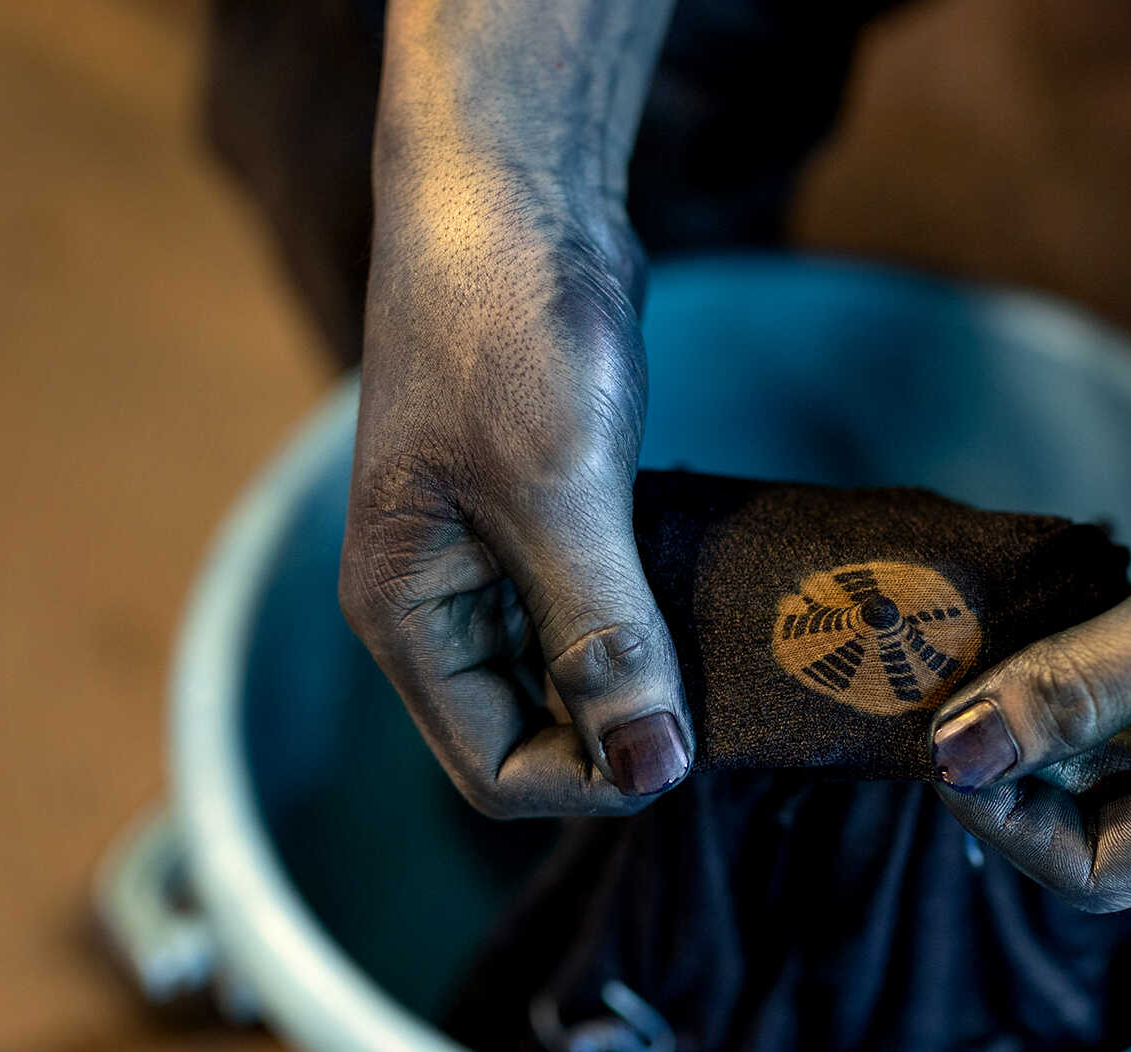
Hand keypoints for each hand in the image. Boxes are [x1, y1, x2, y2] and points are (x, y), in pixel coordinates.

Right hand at [339, 143, 691, 817]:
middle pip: (532, 732)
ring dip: (642, 679)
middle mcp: (437, 604)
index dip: (592, 779)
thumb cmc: (503, 326)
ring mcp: (488, 560)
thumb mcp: (557, 489)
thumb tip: (648, 767)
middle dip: (622, 733)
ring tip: (724, 658)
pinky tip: (705, 603)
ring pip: (570, 672)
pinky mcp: (544, 516)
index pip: (493, 768)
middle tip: (721, 700)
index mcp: (405, 615)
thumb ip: (601, 634)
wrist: (510, 193)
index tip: (684, 743)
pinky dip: (647, 618)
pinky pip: (594, 607)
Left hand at [930, 343, 1130, 909]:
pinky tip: (1031, 619)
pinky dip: (1072, 664)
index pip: (1100, 872)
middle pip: (1094, 821)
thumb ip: (1079, 692)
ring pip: (1102, 753)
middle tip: (934, 686)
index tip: (937, 739)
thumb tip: (954, 758)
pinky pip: (1127, 689)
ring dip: (1034, 711)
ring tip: (970, 648)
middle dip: (1012, 765)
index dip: (1006, 819)